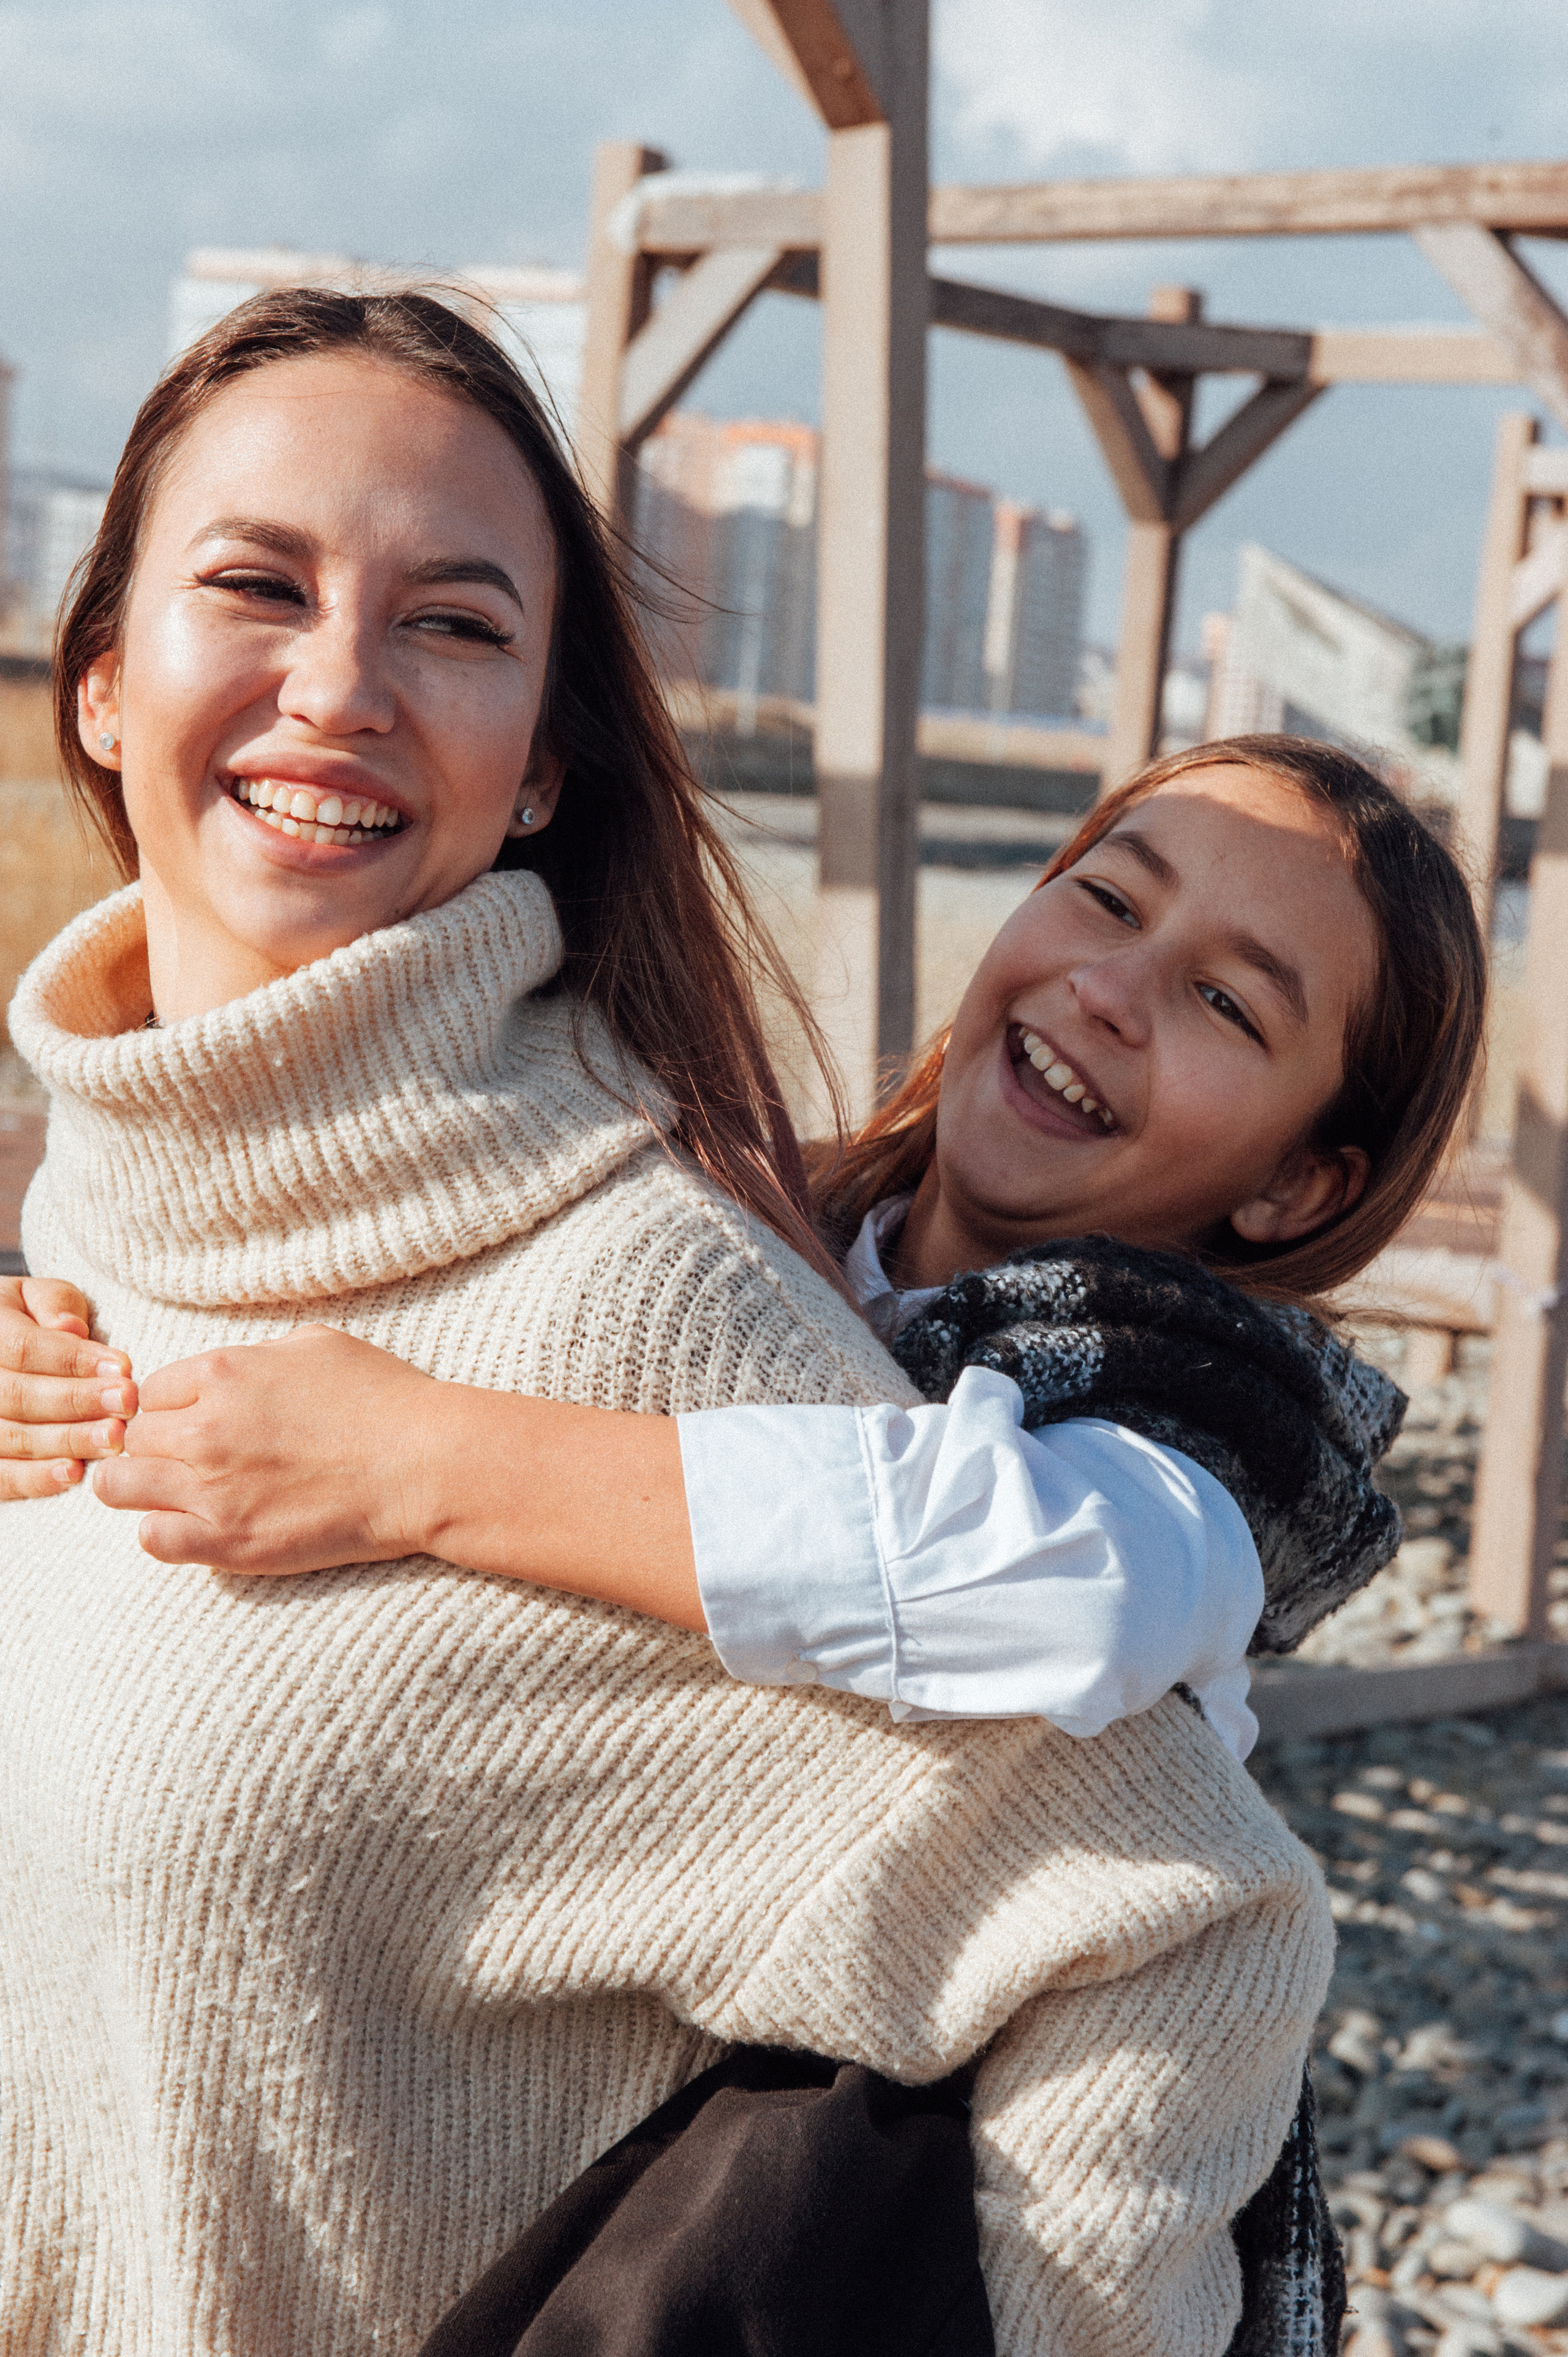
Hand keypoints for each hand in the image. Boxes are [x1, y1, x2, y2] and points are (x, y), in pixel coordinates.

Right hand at [0, 1276, 136, 1499]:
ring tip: (113, 1439)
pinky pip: (1, 1477)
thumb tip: (71, 1327)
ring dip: (66, 1441)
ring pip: (11, 1437)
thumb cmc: (30, 1318)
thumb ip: (54, 1304)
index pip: (23, 1349)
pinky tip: (74, 1474)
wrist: (1, 1344)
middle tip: (127, 1404)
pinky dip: (35, 1479)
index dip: (74, 1360)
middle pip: (17, 1396)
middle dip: (77, 1401)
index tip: (123, 1367)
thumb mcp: (37, 1296)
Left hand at [93, 1325, 440, 1572]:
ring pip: (119, 1488)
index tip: (192, 1422)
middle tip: (188, 1459)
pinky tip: (193, 1525)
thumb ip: (255, 1355)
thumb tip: (227, 1371)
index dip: (169, 1407)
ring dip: (139, 1487)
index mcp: (223, 1374)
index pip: (150, 1391)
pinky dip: (162, 1531)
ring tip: (172, 1492)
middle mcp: (205, 1429)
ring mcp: (211, 1490)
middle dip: (154, 1446)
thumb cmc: (383, 1399)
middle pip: (131, 1438)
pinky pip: (151, 1539)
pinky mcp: (227, 1542)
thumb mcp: (317, 1345)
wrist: (424, 1466)